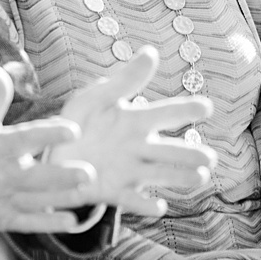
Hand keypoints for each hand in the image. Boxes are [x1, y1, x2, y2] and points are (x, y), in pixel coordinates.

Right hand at [0, 64, 97, 235]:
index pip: (26, 139)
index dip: (50, 134)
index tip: (74, 130)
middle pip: (36, 177)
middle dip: (62, 177)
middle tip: (89, 173)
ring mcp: (1, 200)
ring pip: (37, 201)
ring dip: (63, 198)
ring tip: (87, 193)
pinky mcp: (1, 219)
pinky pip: (28, 223)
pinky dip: (49, 223)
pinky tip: (72, 221)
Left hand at [53, 45, 216, 216]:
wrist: (51, 157)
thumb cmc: (78, 123)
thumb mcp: (96, 97)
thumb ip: (124, 80)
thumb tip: (152, 52)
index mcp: (136, 121)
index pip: (167, 113)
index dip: (186, 108)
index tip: (206, 106)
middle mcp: (139, 147)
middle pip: (169, 150)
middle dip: (190, 154)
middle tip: (210, 158)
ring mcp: (128, 171)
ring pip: (159, 174)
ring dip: (179, 176)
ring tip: (200, 178)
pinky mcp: (113, 192)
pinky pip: (131, 199)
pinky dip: (145, 205)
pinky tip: (159, 207)